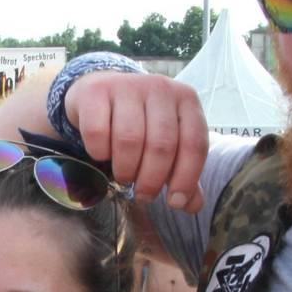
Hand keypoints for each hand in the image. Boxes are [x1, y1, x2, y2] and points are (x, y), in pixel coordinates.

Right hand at [64, 71, 208, 210]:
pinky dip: (99, 153)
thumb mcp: (168, 143)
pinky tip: (103, 155)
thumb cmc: (141, 122)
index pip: (194, 144)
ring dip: (125, 169)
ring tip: (124, 176)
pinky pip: (98, 132)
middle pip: (161, 145)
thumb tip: (192, 206)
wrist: (101, 91)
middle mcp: (160, 88)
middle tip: (143, 194)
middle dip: (151, 180)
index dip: (186, 179)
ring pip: (129, 140)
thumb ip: (182, 172)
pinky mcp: (97, 91)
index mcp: (186, 100)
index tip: (173, 202)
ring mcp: (128, 86)